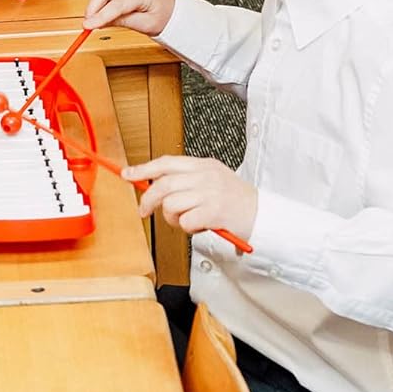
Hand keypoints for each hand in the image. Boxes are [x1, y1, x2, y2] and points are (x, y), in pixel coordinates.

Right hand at [83, 0, 175, 34]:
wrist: (174, 10)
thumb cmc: (165, 17)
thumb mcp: (145, 25)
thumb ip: (122, 22)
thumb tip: (100, 23)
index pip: (117, 4)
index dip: (100, 16)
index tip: (87, 25)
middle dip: (93, 7)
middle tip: (89, 22)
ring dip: (95, 0)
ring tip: (97, 16)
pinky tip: (102, 7)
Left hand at [121, 155, 256, 243]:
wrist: (265, 215)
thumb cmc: (236, 200)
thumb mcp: (212, 180)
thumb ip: (185, 179)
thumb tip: (152, 184)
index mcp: (203, 165)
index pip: (165, 163)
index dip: (143, 169)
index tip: (127, 174)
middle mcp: (206, 176)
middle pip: (163, 185)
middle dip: (148, 200)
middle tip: (144, 210)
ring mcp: (210, 193)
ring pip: (170, 204)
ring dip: (172, 218)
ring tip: (186, 221)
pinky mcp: (215, 212)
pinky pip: (185, 221)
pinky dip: (187, 228)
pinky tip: (199, 226)